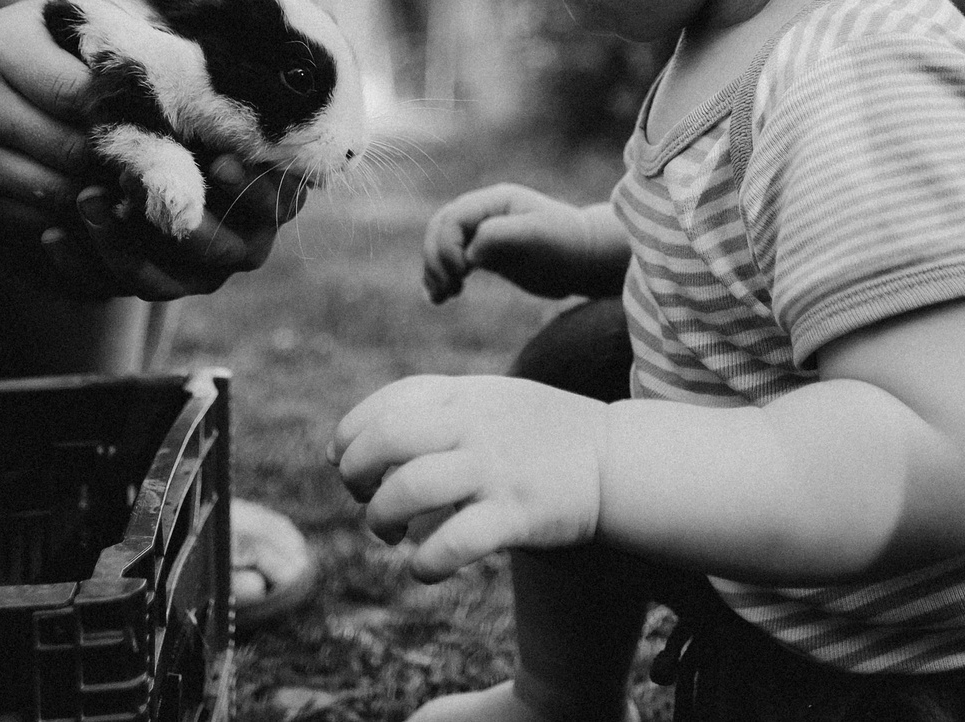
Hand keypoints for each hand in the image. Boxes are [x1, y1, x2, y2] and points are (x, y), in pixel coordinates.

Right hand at [0, 1, 283, 300]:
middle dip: (127, 160)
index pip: (81, 93)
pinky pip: (34, 218)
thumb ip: (124, 19)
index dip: (133, 112)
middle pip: (71, 149)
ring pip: (56, 191)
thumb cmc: (32, 41)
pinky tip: (109, 202)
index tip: (179, 122)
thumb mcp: (66, 13)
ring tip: (151, 188)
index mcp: (6, 47)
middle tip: (180, 167)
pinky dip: (77, 217)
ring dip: (108, 196)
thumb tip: (208, 26)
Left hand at [330, 374, 605, 580]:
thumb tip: (366, 442)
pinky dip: (426, 562)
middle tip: (363, 497)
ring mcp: (495, 469)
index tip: (343, 460)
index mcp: (466, 395)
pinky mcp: (516, 514)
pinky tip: (423, 568)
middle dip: (356, 474)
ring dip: (381, 518)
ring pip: (409, 489)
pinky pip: (454, 542)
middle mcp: (474, 426)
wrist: (620, 461)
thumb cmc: (549, 435)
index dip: (351, 433)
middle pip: (386, 441)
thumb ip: (440, 411)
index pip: (387, 402)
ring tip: (388, 534)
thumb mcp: (494, 400)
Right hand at [422, 184, 598, 301]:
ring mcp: (482, 234)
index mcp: (493, 201)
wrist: (586, 258)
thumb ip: (500, 236)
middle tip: (449, 288)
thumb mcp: (536, 235)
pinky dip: (441, 279)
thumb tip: (468, 254)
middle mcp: (484, 214)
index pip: (452, 219)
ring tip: (442, 296)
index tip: (464, 272)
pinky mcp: (485, 255)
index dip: (448, 246)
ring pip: (441, 246)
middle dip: (435, 258)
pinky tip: (439, 298)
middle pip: (439, 229)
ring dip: (434, 270)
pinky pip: (453, 262)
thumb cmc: (565, 243)